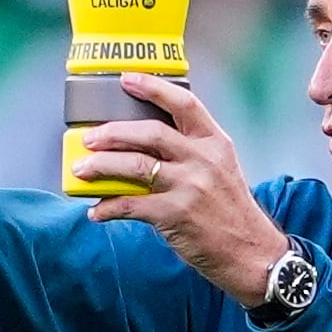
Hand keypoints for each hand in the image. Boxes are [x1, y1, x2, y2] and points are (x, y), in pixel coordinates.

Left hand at [77, 75, 290, 305]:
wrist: (251, 253)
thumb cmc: (229, 211)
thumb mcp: (220, 169)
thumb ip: (190, 151)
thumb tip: (141, 142)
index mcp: (215, 143)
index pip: (184, 104)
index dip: (153, 87)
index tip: (127, 78)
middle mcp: (204, 159)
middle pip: (150, 133)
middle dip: (113, 132)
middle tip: (89, 137)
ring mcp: (190, 186)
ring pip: (135, 165)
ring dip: (101, 165)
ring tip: (81, 169)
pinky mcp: (175, 214)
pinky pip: (130, 205)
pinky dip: (107, 207)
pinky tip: (95, 211)